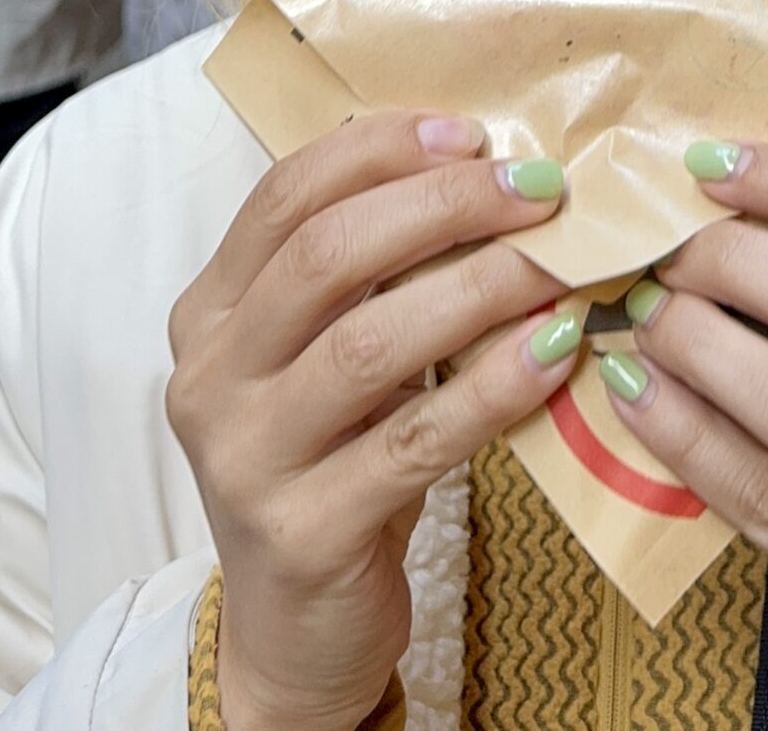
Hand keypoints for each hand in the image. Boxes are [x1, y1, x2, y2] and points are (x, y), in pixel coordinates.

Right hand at [167, 112, 580, 730]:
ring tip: (558, 262)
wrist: (293, 633)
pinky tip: (554, 353)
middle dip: (442, 207)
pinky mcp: (302, 533)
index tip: (474, 134)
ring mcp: (246, 458)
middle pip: (325, 256)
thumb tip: (482, 168)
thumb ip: (370, 273)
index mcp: (209, 311)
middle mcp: (209, 377)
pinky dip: (492, 389)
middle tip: (538, 190)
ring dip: (478, 289)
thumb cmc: (330, 462)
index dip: (382, 150)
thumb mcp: (325, 355)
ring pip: (369, 344)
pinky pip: (414, 443)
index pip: (286, 195)